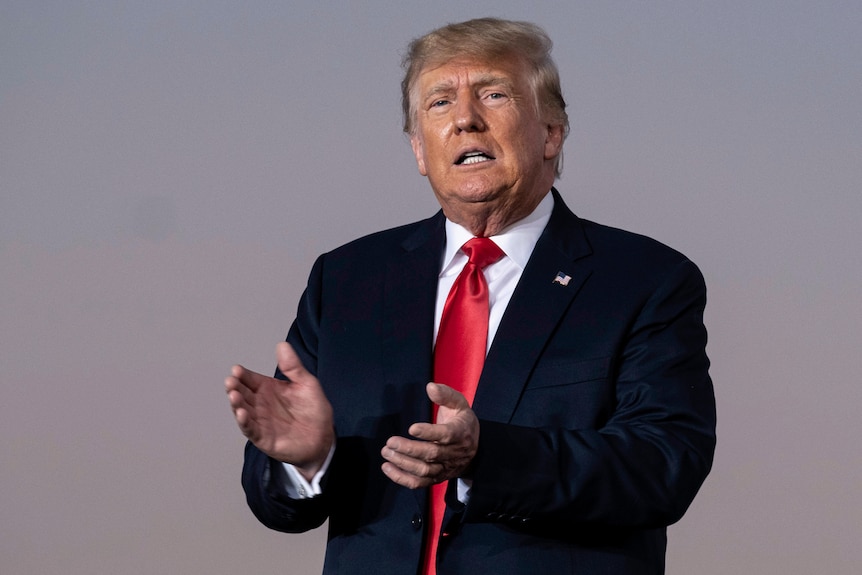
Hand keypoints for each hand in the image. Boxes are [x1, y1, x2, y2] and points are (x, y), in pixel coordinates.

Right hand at [225, 342, 333, 479]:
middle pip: (242, 393)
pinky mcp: (263, 437)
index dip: (242, 374)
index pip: (250, 379)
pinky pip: (250, 429)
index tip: (237, 369)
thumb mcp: (307, 384)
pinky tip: (241, 413)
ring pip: (242, 410)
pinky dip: (244, 422)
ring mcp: (260, 420)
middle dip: (235, 387)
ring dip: (236, 403)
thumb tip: (282, 345)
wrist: (323, 438)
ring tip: (234, 395)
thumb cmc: (314, 410)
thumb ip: (293, 366)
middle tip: (231, 381)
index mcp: (268, 389)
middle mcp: (260, 404)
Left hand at [380, 383, 478, 488]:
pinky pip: (419, 483)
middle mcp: (454, 454)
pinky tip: (387, 468)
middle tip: (390, 442)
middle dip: (409, 449)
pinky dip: (402, 478)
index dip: (429, 433)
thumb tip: (430, 386)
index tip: (411, 428)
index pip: (446, 435)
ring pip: (424, 470)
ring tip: (386, 452)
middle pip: (431, 454)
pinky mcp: (437, 478)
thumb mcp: (459, 404)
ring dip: (403, 463)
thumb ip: (445, 395)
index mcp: (461, 433)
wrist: (475, 448)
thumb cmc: (461, 422)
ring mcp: (445, 468)